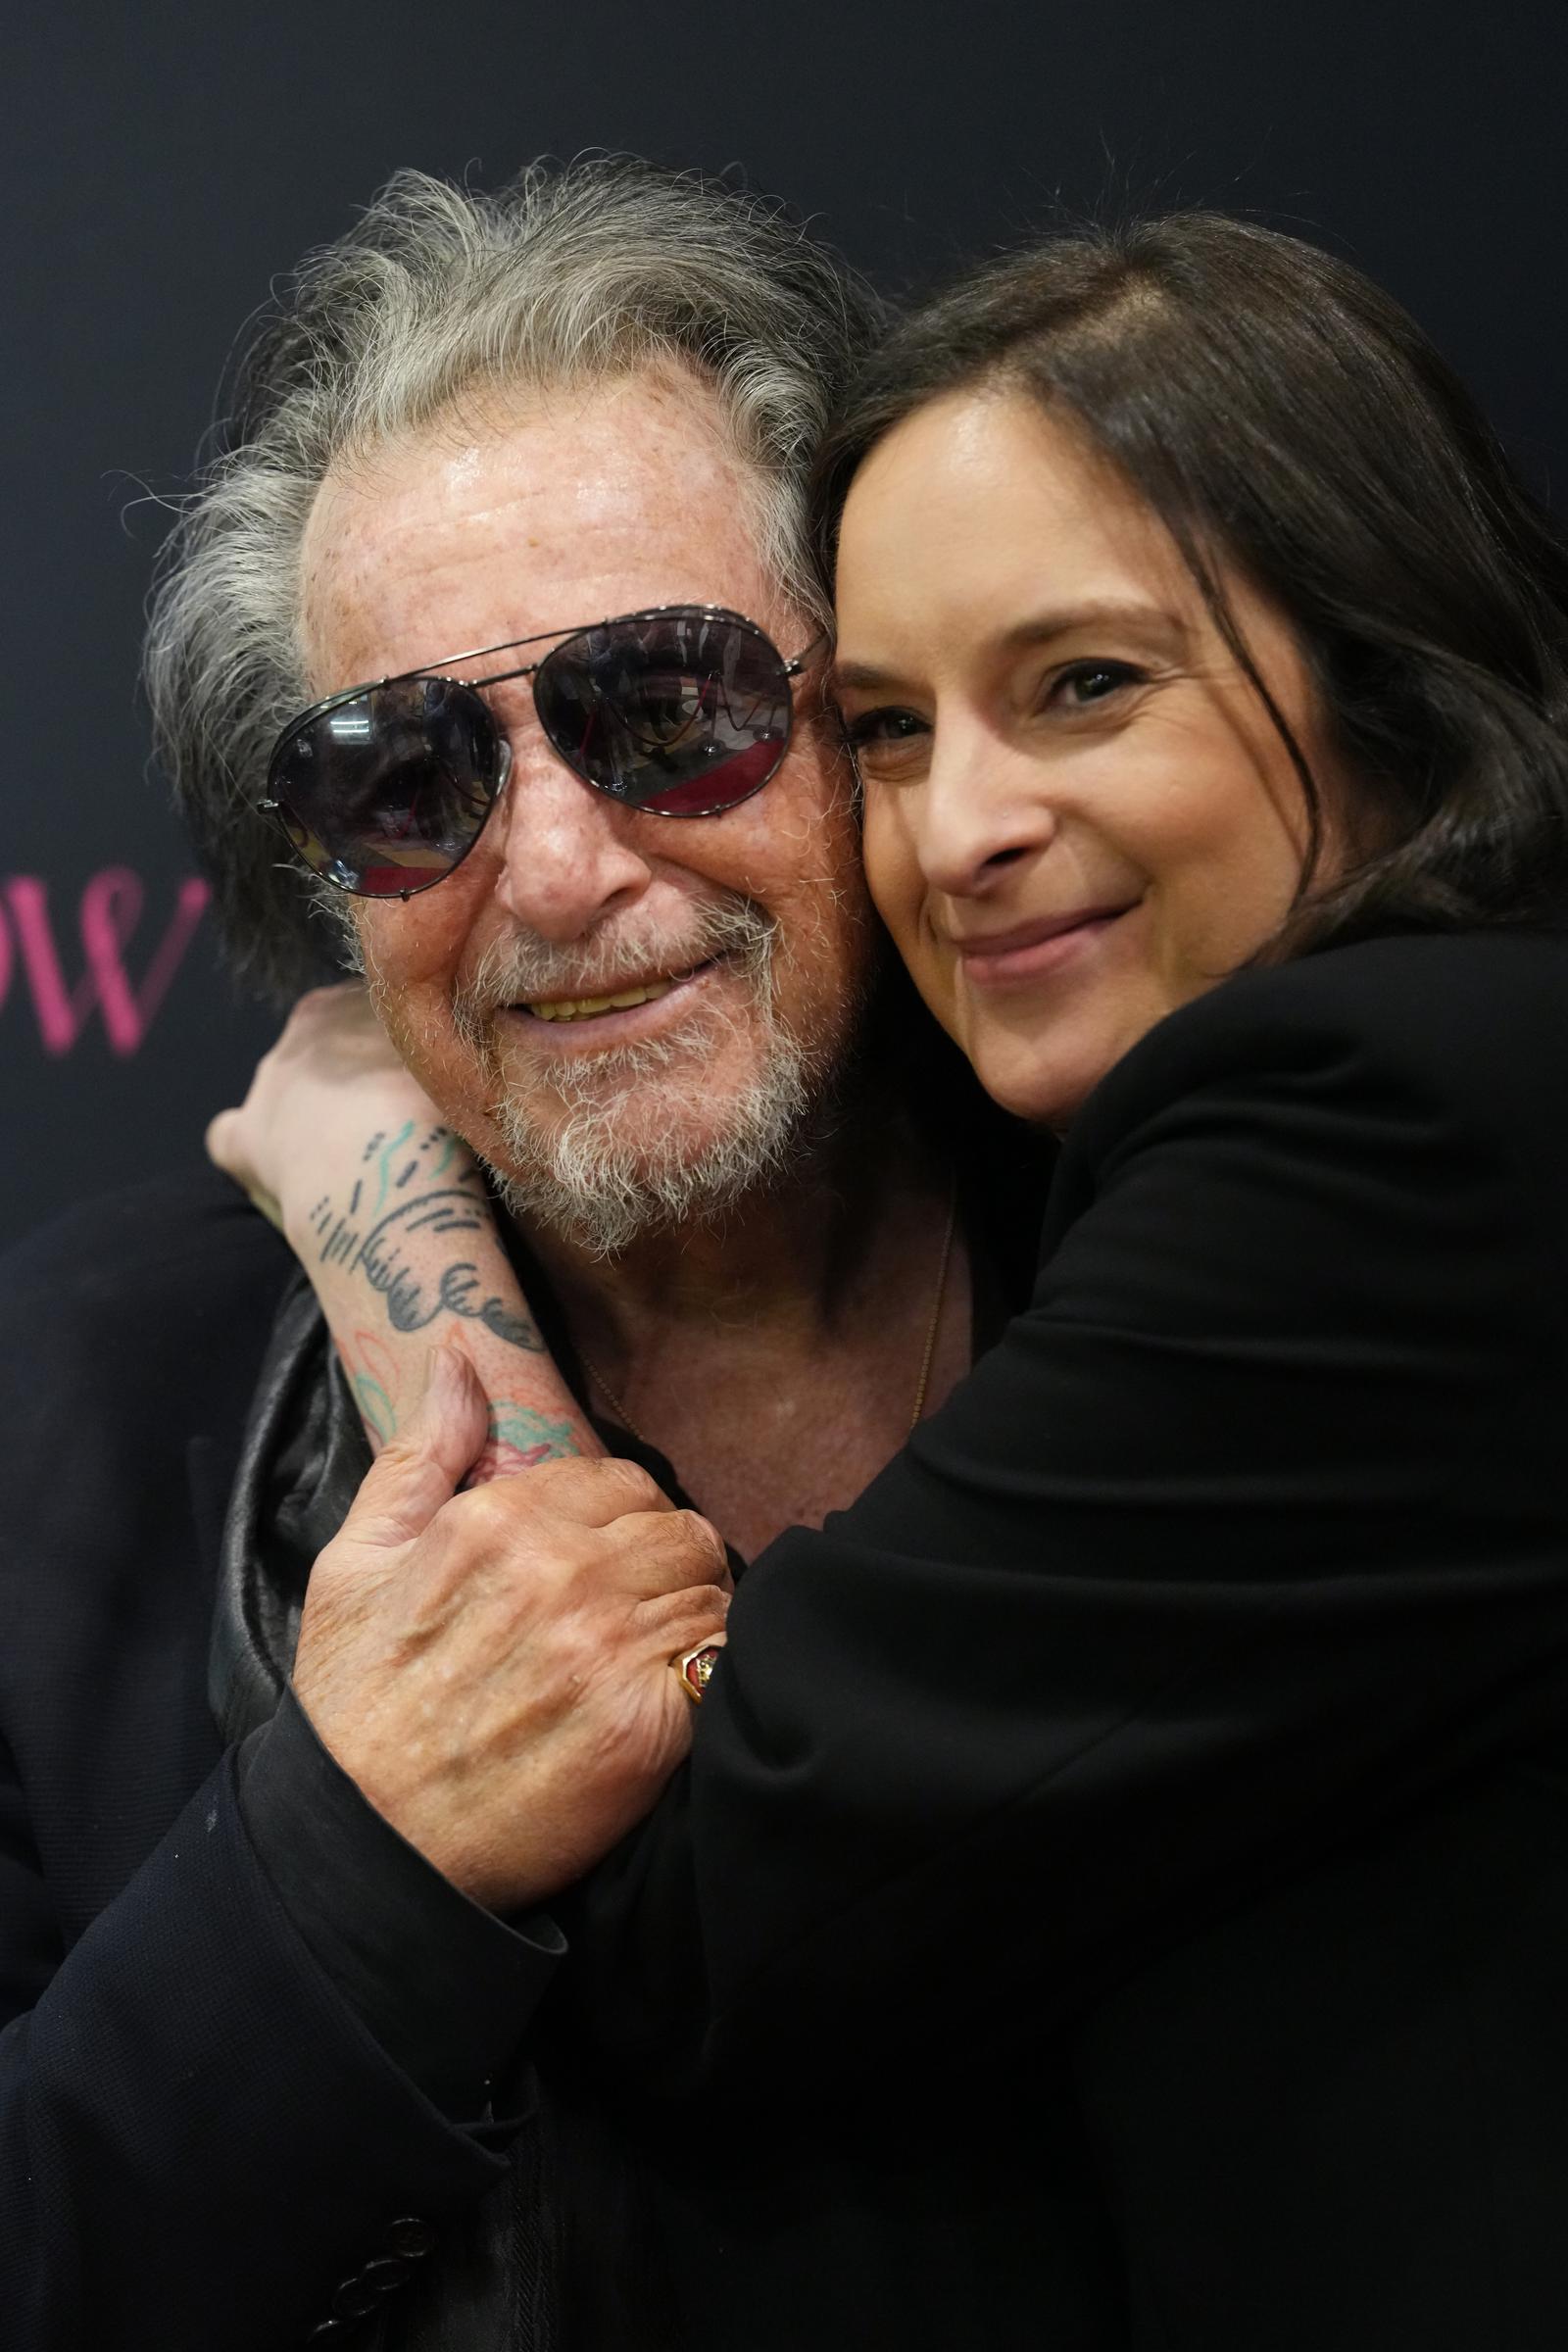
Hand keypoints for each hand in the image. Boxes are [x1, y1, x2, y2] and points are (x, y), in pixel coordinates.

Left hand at [207, 985, 442, 1240]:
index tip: (420, 1077)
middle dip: (351, 1077)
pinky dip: (250, 1151)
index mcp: (352, 1001)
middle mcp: (302, 1031)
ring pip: (285, 1090)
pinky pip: (231, 1137)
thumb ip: (442, 1043)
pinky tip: (279, 1173)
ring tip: (356, 1156)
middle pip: (326, 1049)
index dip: (397, 1048)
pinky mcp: (244, 1140)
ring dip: (313, 1115)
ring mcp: (267, 1086)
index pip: (373, 1011)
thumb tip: (456, 1047)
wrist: (395, 1171)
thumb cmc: (440, 1110)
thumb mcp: (454, 1057)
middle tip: (393, 1117)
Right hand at [293, 1348, 729, 1910]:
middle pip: (680, 1531)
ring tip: (645, 1665)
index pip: (623, 1481)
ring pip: (712, 1594)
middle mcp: (562, 1573)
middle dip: (665, 1566)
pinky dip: (707, 1681)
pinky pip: (720, 1668)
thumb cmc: (354, 1706)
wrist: (367, 1853)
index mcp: (498, 1521)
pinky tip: (664, 1705)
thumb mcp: (357, 1562)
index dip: (618, 1521)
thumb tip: (456, 1352)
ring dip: (691, 1623)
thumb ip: (423, 1452)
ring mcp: (609, 1650)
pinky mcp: (646, 1728)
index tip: (599, 1564)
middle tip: (630, 1617)